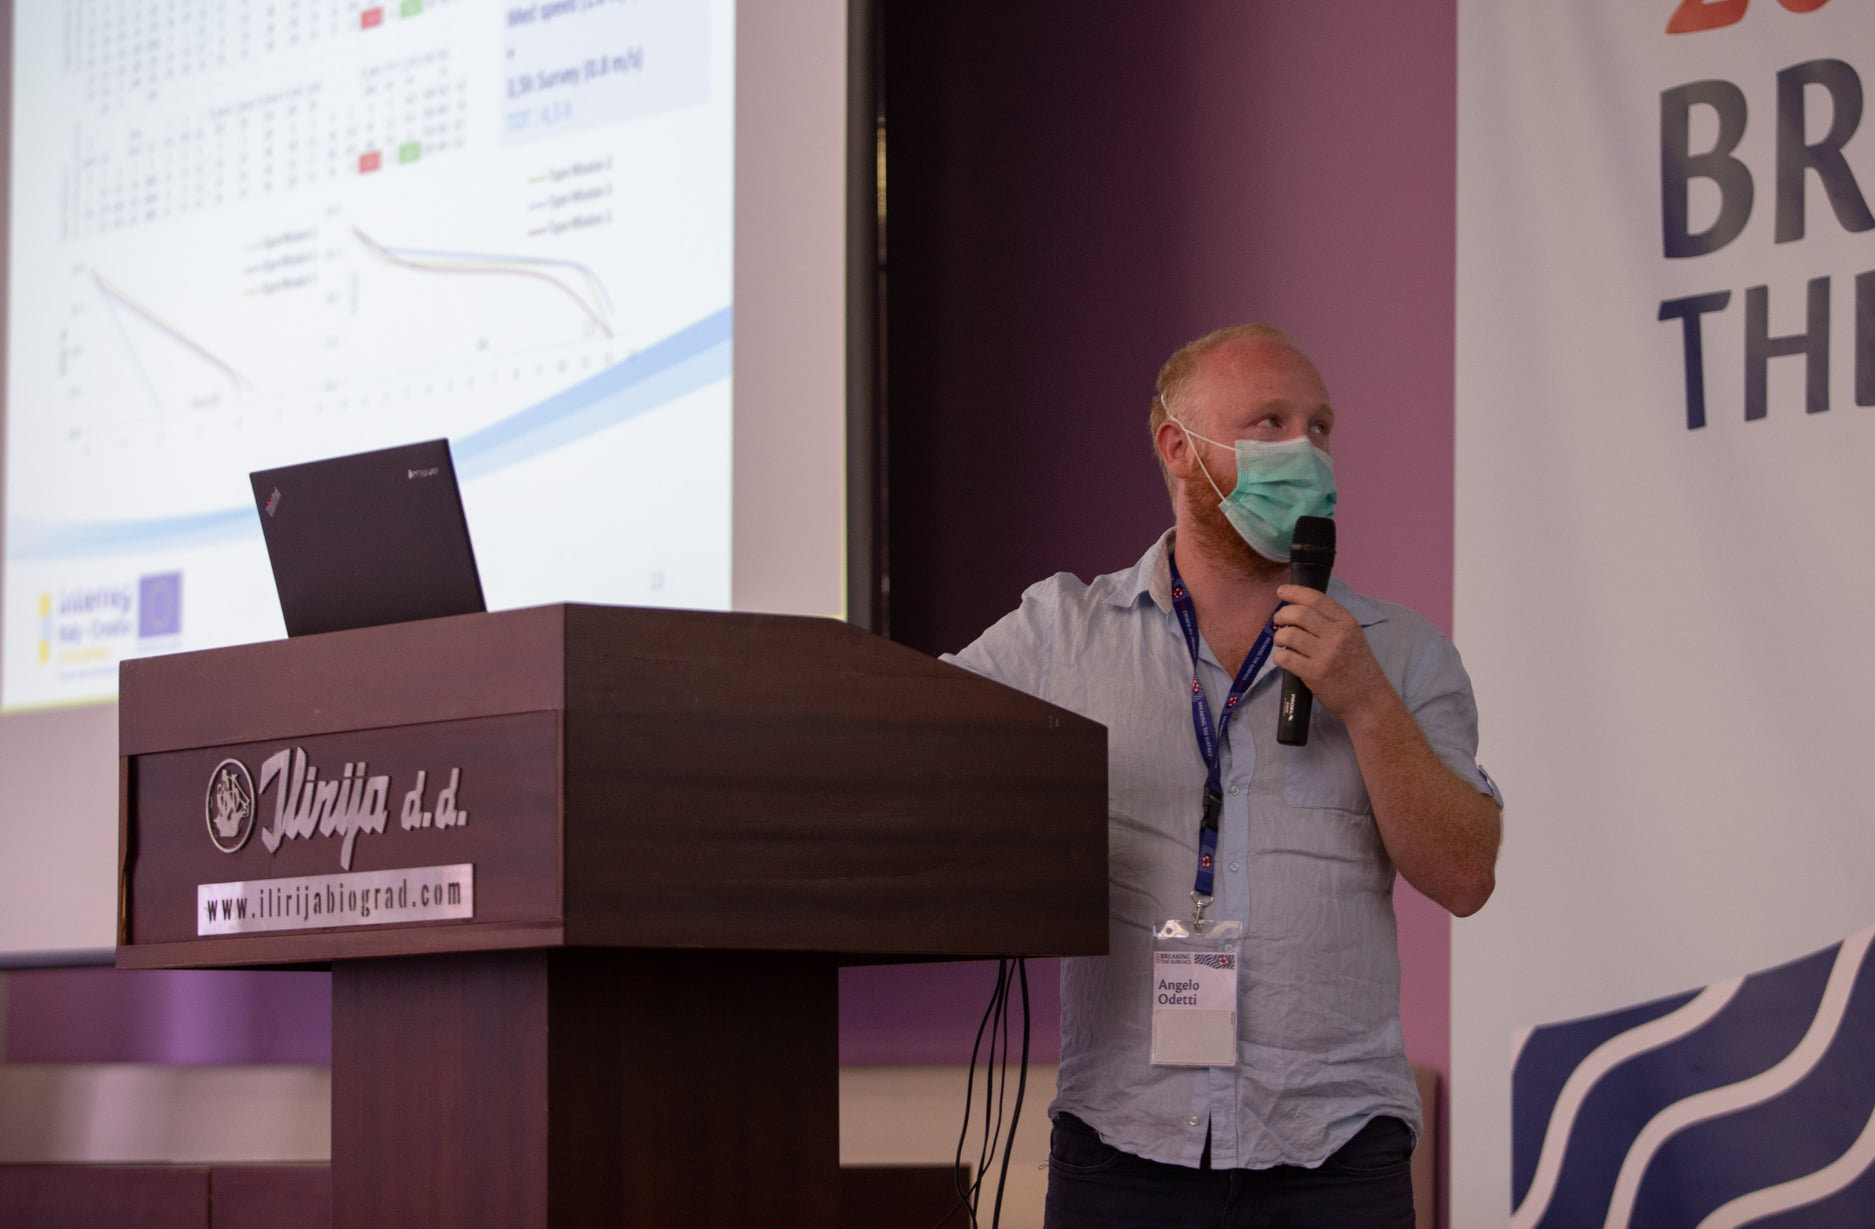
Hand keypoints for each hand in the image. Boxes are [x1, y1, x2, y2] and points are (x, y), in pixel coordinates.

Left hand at [1271, 585, 1393, 728]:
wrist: (1368, 700)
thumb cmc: (1358, 669)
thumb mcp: (1353, 637)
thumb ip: (1331, 622)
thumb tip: (1299, 609)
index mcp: (1347, 623)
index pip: (1316, 599)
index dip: (1294, 592)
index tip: (1282, 591)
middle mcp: (1337, 636)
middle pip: (1299, 614)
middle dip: (1282, 614)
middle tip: (1278, 621)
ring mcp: (1326, 655)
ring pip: (1289, 634)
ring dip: (1279, 637)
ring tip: (1282, 643)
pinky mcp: (1315, 674)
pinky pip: (1286, 658)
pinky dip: (1279, 657)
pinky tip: (1284, 659)